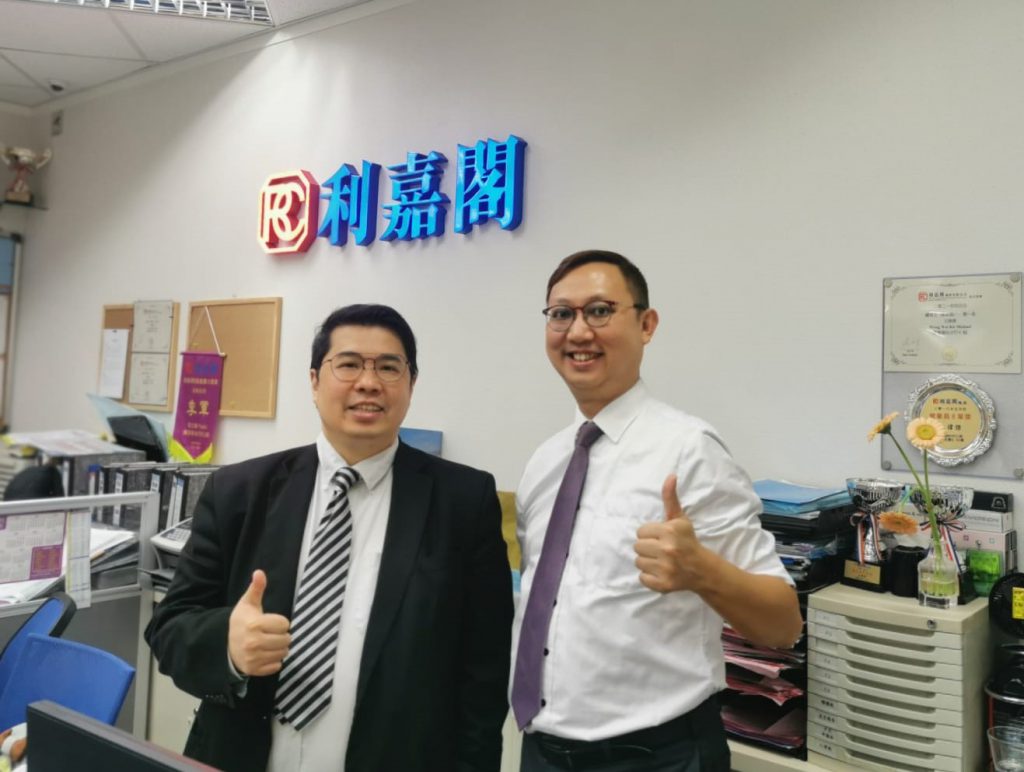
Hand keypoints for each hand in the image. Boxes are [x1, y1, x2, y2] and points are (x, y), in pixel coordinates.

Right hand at [228, 569, 290, 676]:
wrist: (223, 645)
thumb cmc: (241, 622)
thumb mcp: (247, 604)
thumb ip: (256, 588)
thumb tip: (259, 572)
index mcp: (255, 624)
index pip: (284, 624)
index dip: (280, 622)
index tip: (270, 622)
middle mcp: (254, 643)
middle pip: (286, 639)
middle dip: (281, 635)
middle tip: (271, 633)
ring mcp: (254, 658)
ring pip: (283, 653)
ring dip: (279, 648)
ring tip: (269, 643)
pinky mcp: (254, 670)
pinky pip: (276, 666)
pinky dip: (273, 661)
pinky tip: (265, 654)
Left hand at [633, 474, 709, 592]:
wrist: (702, 569)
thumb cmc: (687, 541)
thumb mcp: (679, 518)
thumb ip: (670, 497)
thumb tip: (670, 475)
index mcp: (669, 531)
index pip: (641, 532)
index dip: (650, 534)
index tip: (662, 537)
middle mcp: (667, 550)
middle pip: (637, 547)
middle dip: (648, 547)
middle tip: (661, 549)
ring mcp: (665, 569)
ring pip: (638, 562)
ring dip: (647, 561)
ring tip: (661, 560)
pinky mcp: (663, 585)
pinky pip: (642, 578)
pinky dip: (649, 577)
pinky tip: (661, 571)